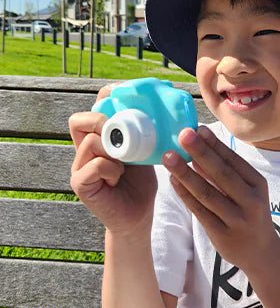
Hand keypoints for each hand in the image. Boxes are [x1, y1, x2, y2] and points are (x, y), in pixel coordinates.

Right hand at [69, 84, 156, 234]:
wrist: (137, 217)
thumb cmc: (141, 183)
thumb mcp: (146, 152)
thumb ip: (146, 134)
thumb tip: (170, 112)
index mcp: (100, 138)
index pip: (96, 108)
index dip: (107, 96)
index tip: (126, 90)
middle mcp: (85, 149)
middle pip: (80, 120)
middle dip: (103, 120)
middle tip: (124, 131)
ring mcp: (80, 166)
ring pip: (90, 142)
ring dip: (114, 149)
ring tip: (126, 162)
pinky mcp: (81, 183)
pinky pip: (94, 165)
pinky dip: (111, 167)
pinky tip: (119, 176)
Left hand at [163, 126, 276, 267]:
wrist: (260, 251)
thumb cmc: (250, 213)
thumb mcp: (248, 191)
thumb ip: (227, 173)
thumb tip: (198, 150)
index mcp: (258, 184)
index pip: (234, 161)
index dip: (215, 144)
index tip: (198, 128)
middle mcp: (251, 201)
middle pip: (222, 174)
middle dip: (201, 152)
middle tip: (183, 135)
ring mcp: (237, 219)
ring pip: (207, 193)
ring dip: (186, 173)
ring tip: (168, 156)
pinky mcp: (222, 235)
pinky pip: (200, 211)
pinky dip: (185, 195)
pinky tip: (173, 181)